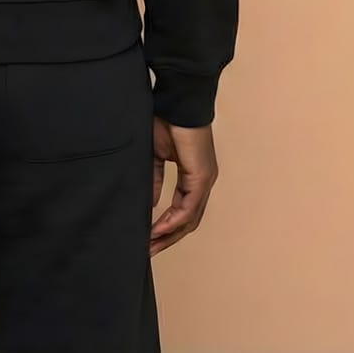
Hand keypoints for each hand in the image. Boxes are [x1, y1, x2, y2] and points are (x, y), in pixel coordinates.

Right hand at [149, 117, 218, 256]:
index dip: (167, 226)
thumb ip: (155, 178)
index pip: (183, 210)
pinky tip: (158, 229)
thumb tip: (153, 202)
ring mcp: (204, 181)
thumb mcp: (156, 155)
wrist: (176, 101)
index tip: (149, 237)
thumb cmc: (166, 120)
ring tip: (150, 246)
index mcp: (194, 176)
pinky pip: (188, 207)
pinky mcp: (201, 177)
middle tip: (149, 251)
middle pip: (189, 222)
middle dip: (168, 238)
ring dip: (170, 235)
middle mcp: (202, 182)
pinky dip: (173, 221)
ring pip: (190, 219)